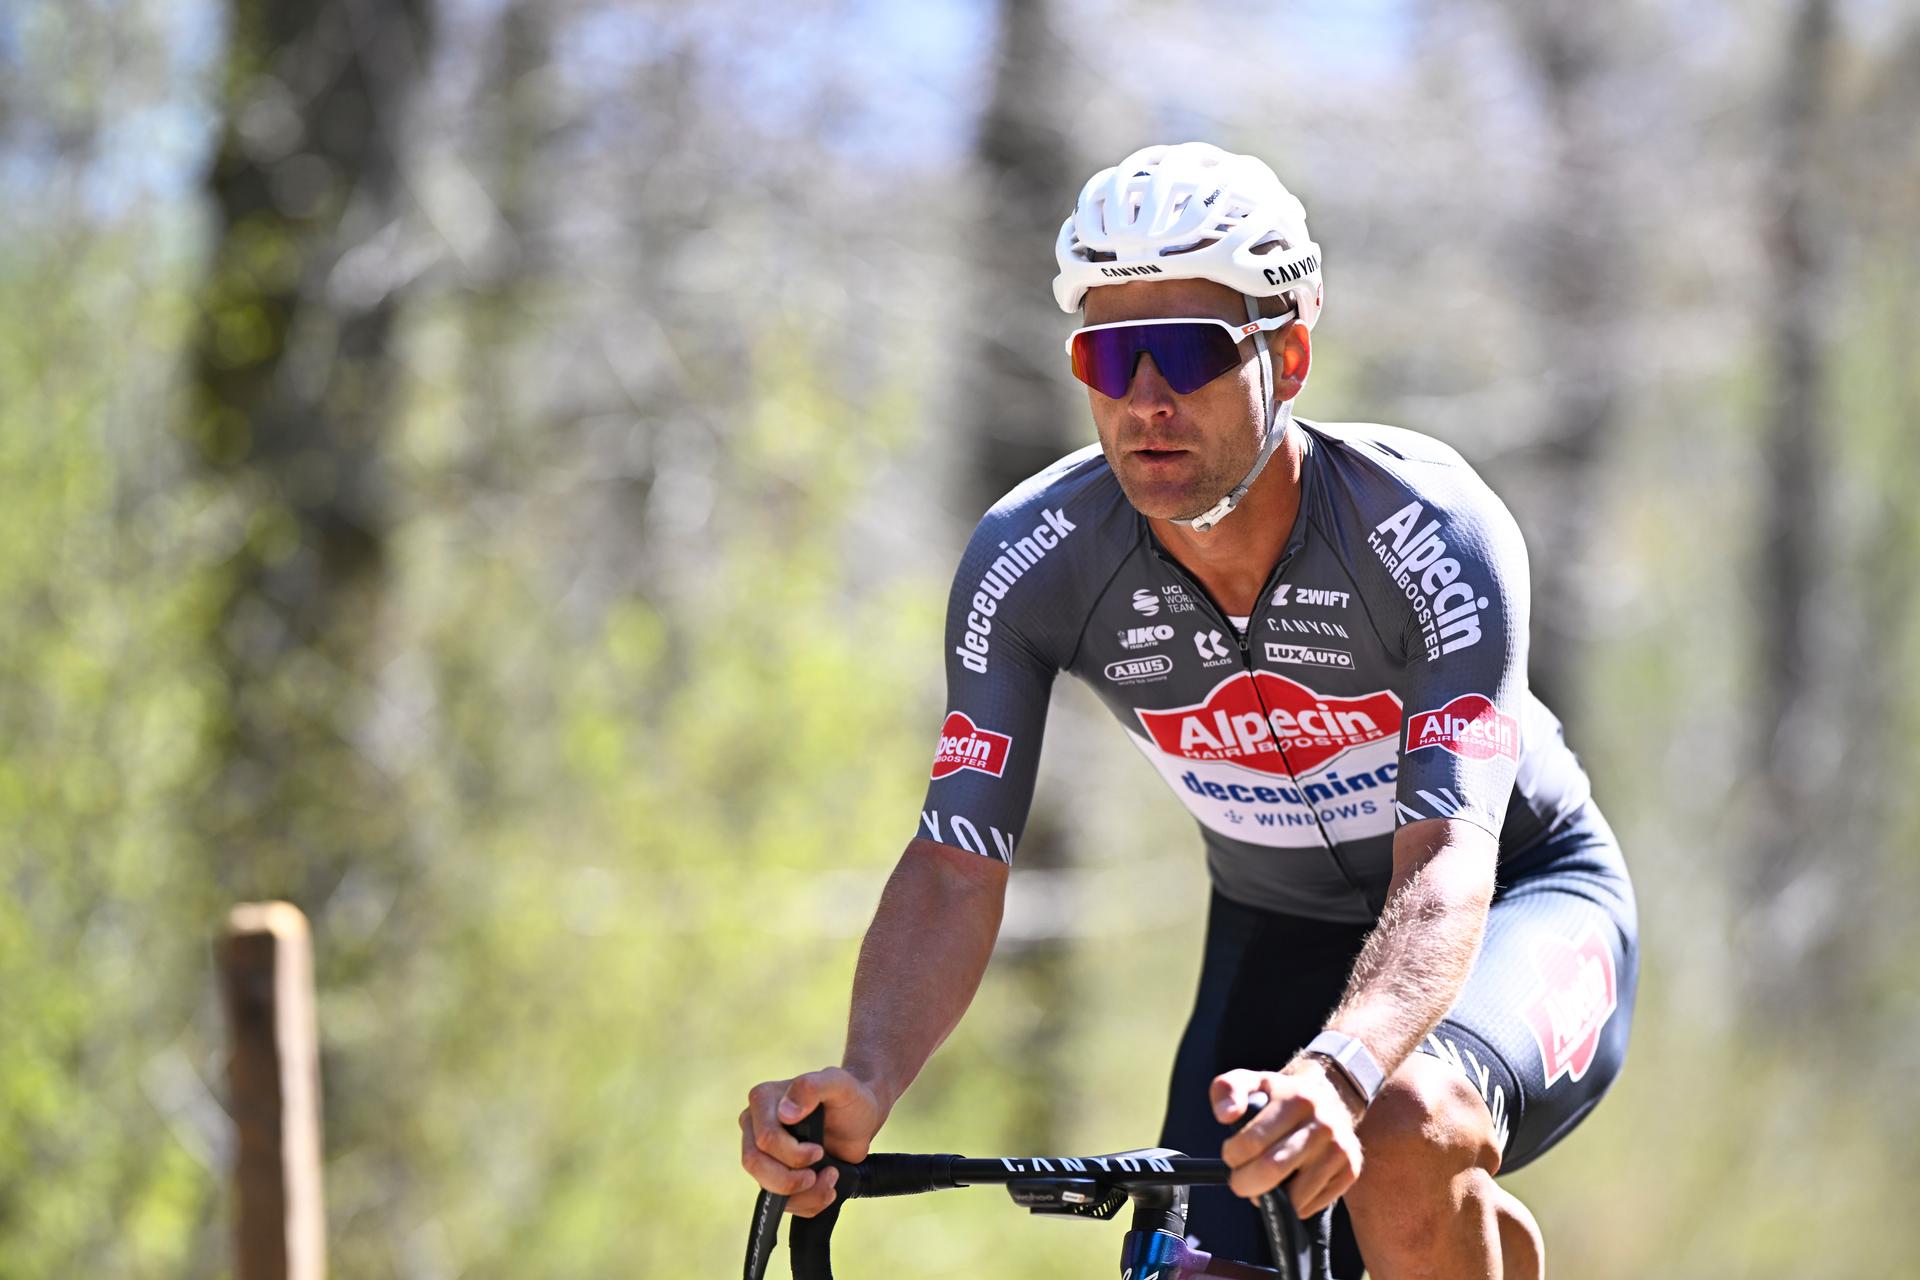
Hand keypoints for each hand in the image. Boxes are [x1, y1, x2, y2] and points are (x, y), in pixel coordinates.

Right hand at [739, 1067, 888, 1217]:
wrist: (860, 1119)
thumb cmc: (848, 1096)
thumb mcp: (837, 1083)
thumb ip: (810, 1087)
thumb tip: (784, 1113)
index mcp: (762, 1100)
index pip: (764, 1138)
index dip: (792, 1153)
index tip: (819, 1151)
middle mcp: (755, 1126)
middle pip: (756, 1164)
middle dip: (791, 1178)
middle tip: (820, 1173)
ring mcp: (762, 1153)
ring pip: (765, 1187)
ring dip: (803, 1193)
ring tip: (830, 1178)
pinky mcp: (774, 1175)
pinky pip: (781, 1202)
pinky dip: (807, 1202)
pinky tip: (826, 1188)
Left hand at [1212, 1062, 1364, 1217]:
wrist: (1331, 1095)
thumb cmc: (1282, 1095)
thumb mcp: (1251, 1081)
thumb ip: (1227, 1090)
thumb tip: (1225, 1115)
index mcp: (1296, 1100)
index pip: (1252, 1141)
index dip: (1232, 1155)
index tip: (1231, 1154)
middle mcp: (1323, 1124)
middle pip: (1271, 1170)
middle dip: (1244, 1182)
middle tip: (1239, 1179)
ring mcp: (1339, 1149)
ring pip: (1292, 1197)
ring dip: (1268, 1197)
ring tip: (1264, 1179)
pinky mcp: (1350, 1170)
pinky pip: (1310, 1206)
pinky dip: (1291, 1203)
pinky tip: (1288, 1183)